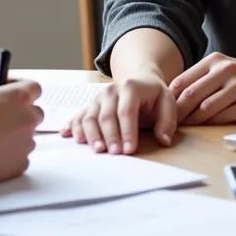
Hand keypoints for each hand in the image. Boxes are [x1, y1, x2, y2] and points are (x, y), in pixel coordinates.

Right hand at [0, 80, 42, 182]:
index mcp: (17, 97)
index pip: (34, 88)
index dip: (23, 90)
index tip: (13, 92)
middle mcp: (27, 118)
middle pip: (34, 113)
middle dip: (22, 114)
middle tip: (3, 117)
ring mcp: (26, 142)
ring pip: (28, 136)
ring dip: (16, 135)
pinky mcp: (20, 163)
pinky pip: (21, 156)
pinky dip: (11, 154)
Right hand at [60, 75, 177, 153]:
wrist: (138, 81)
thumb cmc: (153, 96)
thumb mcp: (167, 102)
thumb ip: (167, 121)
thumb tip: (164, 140)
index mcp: (130, 87)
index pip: (126, 111)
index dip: (127, 131)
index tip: (130, 150)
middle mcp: (110, 91)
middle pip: (106, 115)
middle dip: (110, 136)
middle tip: (114, 154)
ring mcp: (97, 98)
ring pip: (89, 116)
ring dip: (91, 134)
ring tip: (97, 150)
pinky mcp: (89, 106)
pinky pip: (78, 116)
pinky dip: (72, 126)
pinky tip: (67, 135)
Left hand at [171, 53, 235, 124]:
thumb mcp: (227, 70)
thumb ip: (204, 78)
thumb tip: (175, 94)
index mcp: (215, 60)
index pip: (183, 79)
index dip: (169, 97)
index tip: (161, 110)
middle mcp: (225, 69)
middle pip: (191, 93)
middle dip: (176, 111)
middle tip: (166, 124)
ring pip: (206, 107)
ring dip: (192, 120)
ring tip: (182, 129)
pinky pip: (224, 116)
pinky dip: (211, 124)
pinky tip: (205, 128)